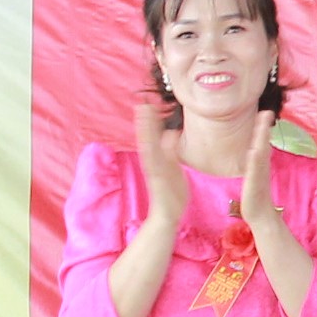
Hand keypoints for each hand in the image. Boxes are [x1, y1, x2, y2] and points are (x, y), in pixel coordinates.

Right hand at [132, 95, 186, 223]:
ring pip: (148, 147)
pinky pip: (153, 163)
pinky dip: (150, 151)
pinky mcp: (157, 179)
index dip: (150, 120)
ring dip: (145, 131)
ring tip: (142, 116)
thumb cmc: (173, 191)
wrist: (167, 214)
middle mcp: (153, 162)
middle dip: (145, 121)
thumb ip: (171, 150)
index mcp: (158, 158)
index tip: (148, 103)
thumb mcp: (174, 166)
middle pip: (148, 138)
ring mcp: (154, 170)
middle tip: (142, 103)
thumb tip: (171, 133)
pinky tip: (148, 140)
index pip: (153, 135)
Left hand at [238, 111, 281, 231]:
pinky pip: (255, 170)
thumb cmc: (255, 197)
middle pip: (264, 144)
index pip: (262, 142)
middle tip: (267, 112)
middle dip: (264, 128)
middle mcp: (262, 166)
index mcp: (260, 164)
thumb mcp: (254, 177)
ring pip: (261, 154)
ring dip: (262, 139)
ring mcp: (259, 175)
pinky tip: (254, 151)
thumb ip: (254, 164)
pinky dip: (255, 159)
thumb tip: (254, 153)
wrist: (260, 215)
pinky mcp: (255, 184)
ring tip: (262, 126)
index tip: (265, 113)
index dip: (263, 128)